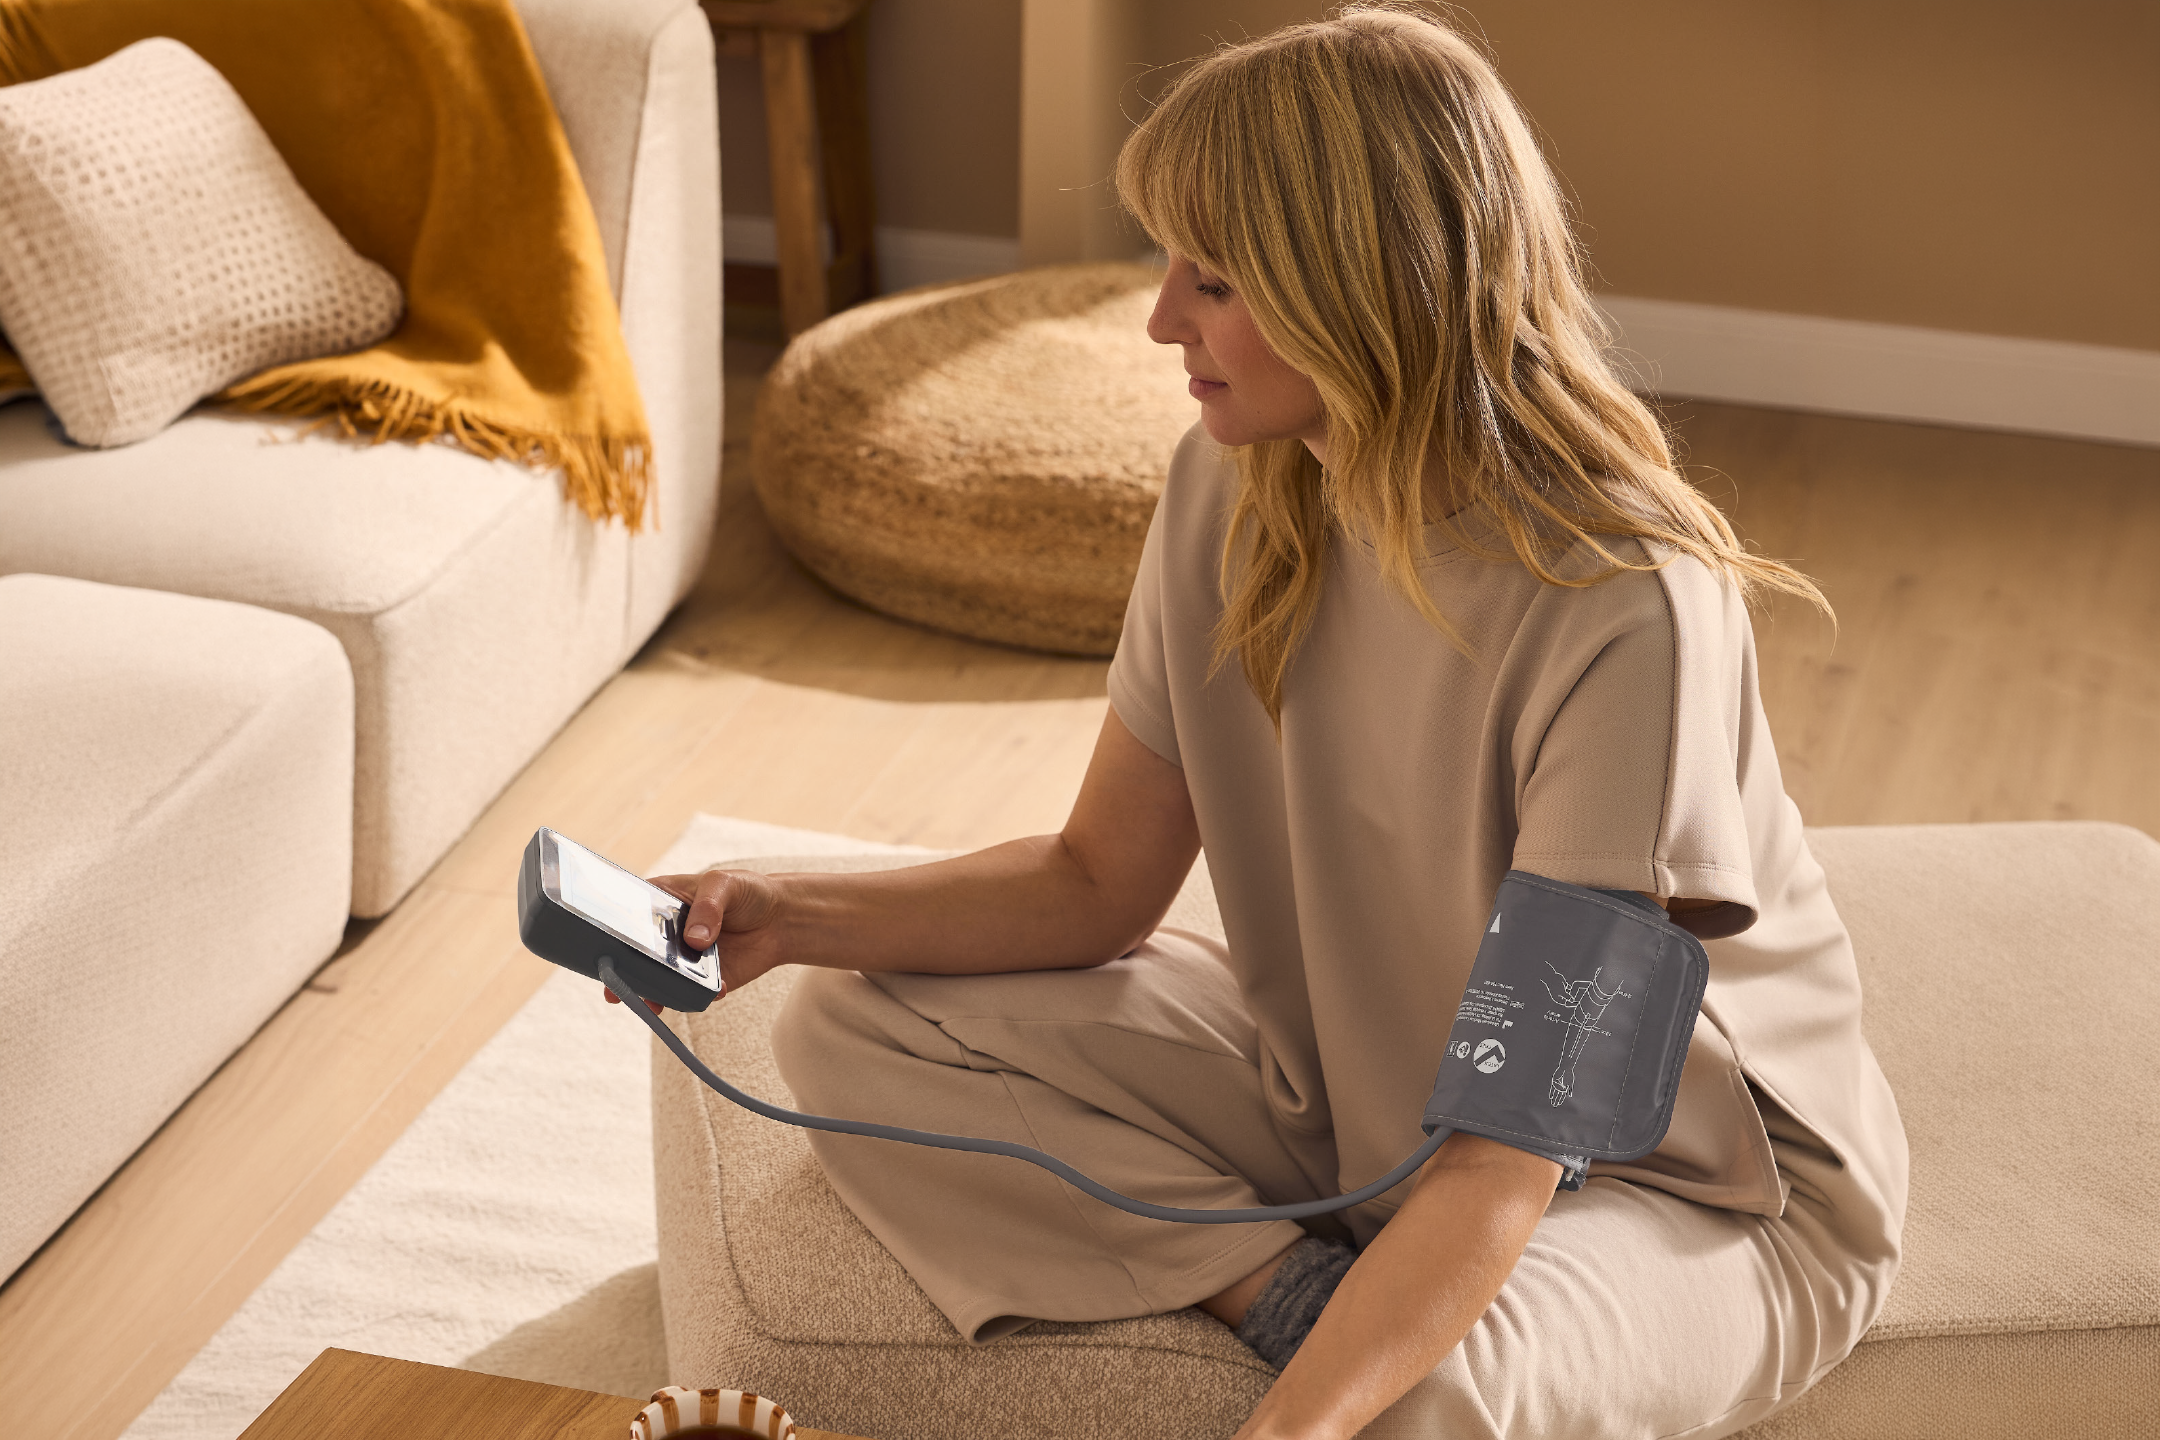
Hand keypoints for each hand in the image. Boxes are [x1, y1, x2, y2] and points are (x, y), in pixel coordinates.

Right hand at [600, 866, 788, 1013]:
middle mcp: (664, 935)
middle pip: (634, 955)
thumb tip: (694, 939)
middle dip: (622, 972)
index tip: (600, 945)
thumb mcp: (725, 885)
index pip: (625, 916)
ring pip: (657, 981)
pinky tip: (715, 991)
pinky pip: (691, 994)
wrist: (782, 919)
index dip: (610, 931)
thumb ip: (708, 907)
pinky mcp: (702, 981)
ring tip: (653, 1003)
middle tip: (614, 988)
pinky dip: (696, 997)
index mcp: (659, 902)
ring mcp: (680, 961)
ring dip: (653, 993)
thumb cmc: (747, 892)